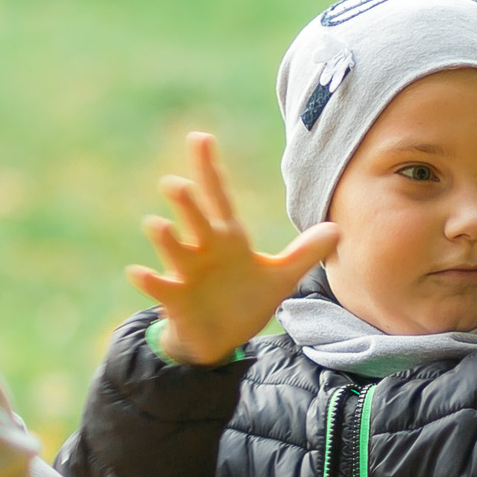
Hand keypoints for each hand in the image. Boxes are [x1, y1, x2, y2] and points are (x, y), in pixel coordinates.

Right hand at [129, 131, 338, 363]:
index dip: (211, 168)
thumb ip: (304, 253)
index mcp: (228, 239)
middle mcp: (204, 249)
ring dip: (166, 238)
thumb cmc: (245, 300)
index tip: (200, 138)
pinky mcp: (176, 299)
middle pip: (195, 219)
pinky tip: (138, 272)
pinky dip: (149, 281)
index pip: (219, 197)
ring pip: (174, 249)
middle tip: (177, 184)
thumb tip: (338, 229)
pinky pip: (160, 287)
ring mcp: (187, 272)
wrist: (222, 338)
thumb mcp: (280, 278)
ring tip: (157, 225)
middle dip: (186, 202)